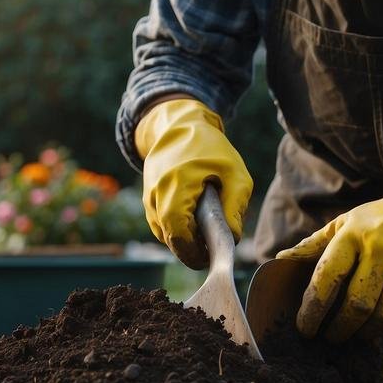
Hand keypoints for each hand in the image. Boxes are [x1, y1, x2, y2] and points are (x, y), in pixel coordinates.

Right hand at [134, 98, 252, 268]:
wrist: (178, 125)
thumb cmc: (211, 148)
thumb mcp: (235, 173)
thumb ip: (235, 206)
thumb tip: (232, 238)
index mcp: (177, 183)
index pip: (177, 229)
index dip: (191, 249)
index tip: (208, 257)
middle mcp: (156, 191)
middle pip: (168, 236)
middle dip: (189, 250)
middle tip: (209, 253)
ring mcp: (148, 196)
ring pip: (163, 232)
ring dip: (182, 240)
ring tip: (204, 235)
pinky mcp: (147, 198)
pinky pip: (160, 224)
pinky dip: (175, 230)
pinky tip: (193, 225)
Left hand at [277, 159, 382, 342]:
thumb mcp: (351, 222)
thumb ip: (316, 244)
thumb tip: (280, 261)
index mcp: (358, 234)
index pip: (327, 278)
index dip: (312, 309)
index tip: (304, 328)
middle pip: (355, 307)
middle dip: (337, 329)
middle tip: (331, 336)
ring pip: (381, 320)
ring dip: (365, 333)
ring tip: (357, 331)